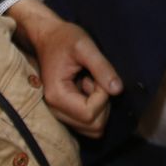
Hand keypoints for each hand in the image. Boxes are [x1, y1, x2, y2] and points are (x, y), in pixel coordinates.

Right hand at [6, 0, 121, 136]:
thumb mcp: (84, 46)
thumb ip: (102, 67)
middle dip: (103, 103)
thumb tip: (118, 90)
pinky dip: (95, 108)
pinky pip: (88, 123)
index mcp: (57, 96)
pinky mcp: (65, 112)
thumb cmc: (64, 38)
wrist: (48, 37)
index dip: (102, 96)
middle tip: (95, 79)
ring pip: (92, 128)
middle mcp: (55, 110)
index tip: (96, 76)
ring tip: (90, 82)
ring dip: (100, 106)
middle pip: (93, 126)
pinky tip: (87, 88)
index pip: (90, 114)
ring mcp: (60, 114)